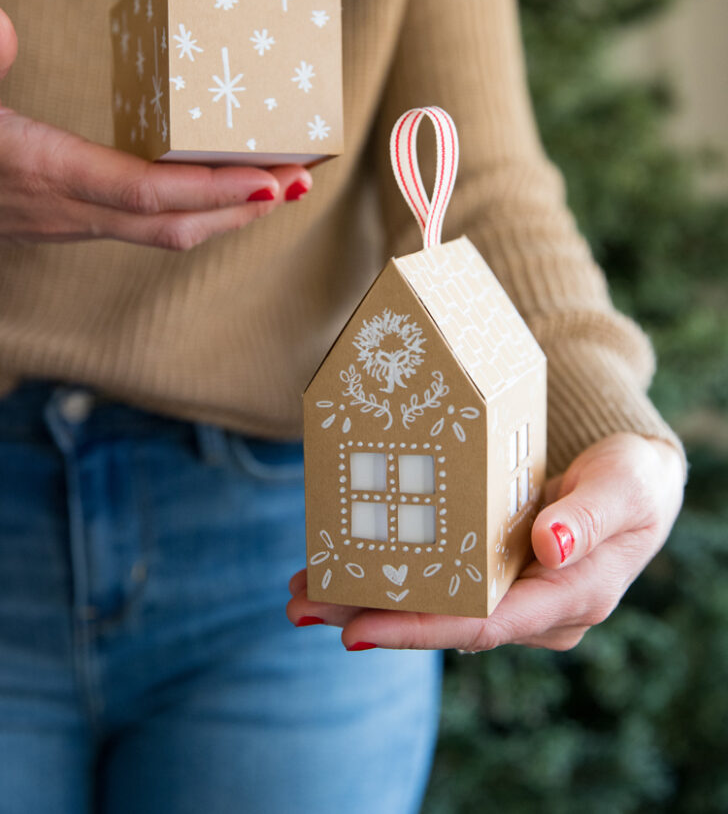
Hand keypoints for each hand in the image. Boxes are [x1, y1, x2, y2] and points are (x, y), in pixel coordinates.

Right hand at [0, 9, 311, 249]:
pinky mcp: (66, 220)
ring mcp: (68, 223)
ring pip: (163, 233)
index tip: (274, 181)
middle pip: (174, 224)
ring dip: (224, 214)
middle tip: (302, 179)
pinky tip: (212, 190)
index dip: (214, 192)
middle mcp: (67, 210)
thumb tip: (2, 27)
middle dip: (244, 208)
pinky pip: (144, 226)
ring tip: (275, 185)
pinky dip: (191, 211)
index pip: (148, 193)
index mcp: (45, 174)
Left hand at [287, 433, 684, 650]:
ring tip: (303, 587)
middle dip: (370, 615)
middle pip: (442, 622)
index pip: (483, 626)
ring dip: (367, 596)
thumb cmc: (632, 481)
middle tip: (302, 603)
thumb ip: (590, 517)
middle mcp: (532, 609)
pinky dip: (391, 570)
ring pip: (431, 604)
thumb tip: (548, 546)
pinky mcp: (491, 571)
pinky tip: (343, 560)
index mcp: (568, 599)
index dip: (418, 630)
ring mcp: (509, 593)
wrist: (632, 479)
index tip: (355, 629)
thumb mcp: (624, 487)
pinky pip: (435, 579)